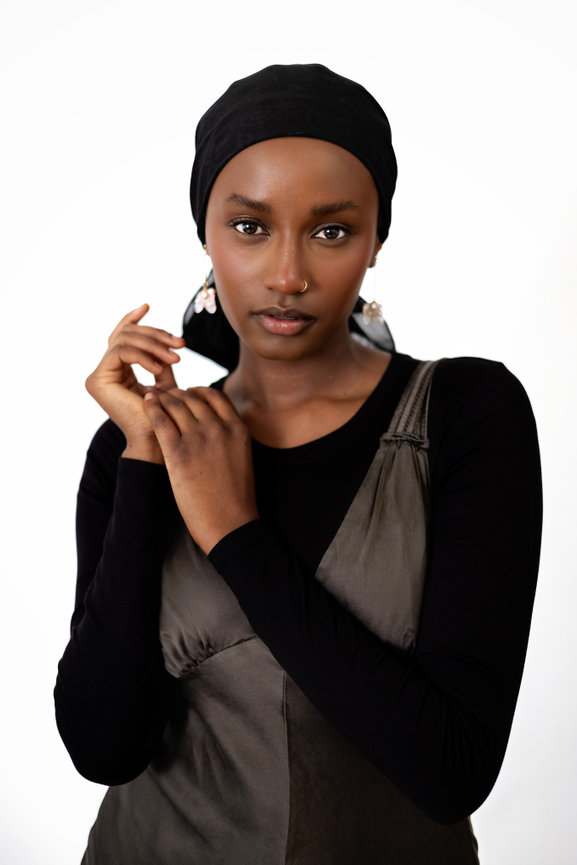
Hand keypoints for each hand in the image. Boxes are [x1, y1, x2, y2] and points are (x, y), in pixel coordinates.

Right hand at [85, 304, 185, 462]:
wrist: (159, 443)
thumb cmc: (167, 416)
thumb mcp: (165, 380)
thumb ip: (159, 358)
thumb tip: (166, 337)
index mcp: (115, 371)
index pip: (120, 337)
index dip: (132, 319)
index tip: (147, 305)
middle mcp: (102, 373)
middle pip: (124, 335)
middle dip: (154, 334)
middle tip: (180, 343)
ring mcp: (97, 377)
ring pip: (123, 340)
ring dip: (153, 344)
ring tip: (176, 357)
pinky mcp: (97, 381)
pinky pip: (120, 352)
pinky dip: (143, 355)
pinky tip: (160, 366)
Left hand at [143, 386, 258, 552]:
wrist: (231, 523)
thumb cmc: (236, 496)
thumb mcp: (242, 457)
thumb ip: (229, 437)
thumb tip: (214, 427)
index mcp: (238, 428)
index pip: (214, 395)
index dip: (196, 391)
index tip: (186, 395)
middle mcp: (219, 428)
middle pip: (192, 397)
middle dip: (175, 392)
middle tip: (162, 392)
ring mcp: (198, 439)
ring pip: (175, 404)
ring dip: (161, 396)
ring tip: (151, 395)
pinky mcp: (178, 453)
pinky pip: (160, 421)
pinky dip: (152, 408)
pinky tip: (146, 403)